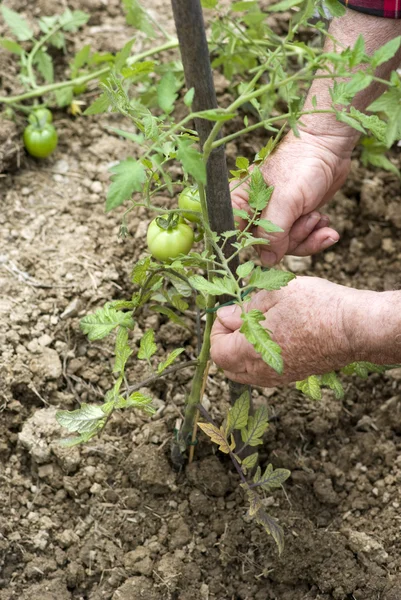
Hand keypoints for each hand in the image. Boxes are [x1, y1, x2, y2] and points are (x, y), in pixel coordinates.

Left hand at [210, 277, 364, 386]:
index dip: (216, 330)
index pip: (217, 351)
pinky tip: (273, 334)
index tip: (228, 311)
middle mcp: (263, 371)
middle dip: (226, 342)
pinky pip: (265, 373)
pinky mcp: (295, 375)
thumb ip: (244, 308)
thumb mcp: (273, 295)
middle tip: (238, 318)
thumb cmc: (316, 307)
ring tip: (256, 324)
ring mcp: (280, 376)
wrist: (355, 327)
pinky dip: (259, 357)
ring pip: (246, 372)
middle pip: (228, 366)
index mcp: (251, 352)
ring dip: (242, 350)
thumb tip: (227, 316)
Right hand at [231, 127, 352, 264]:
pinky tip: (326, 223)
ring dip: (307, 237)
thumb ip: (272, 233)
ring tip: (319, 218)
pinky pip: (300, 239)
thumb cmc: (302, 165)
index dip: (254, 246)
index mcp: (242, 202)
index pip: (237, 235)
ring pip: (286, 246)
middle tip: (309, 220)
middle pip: (265, 246)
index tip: (277, 247)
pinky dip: (315, 235)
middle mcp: (256, 211)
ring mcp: (276, 216)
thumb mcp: (286, 201)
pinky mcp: (294, 218)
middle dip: (292, 240)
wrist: (330, 146)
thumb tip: (267, 260)